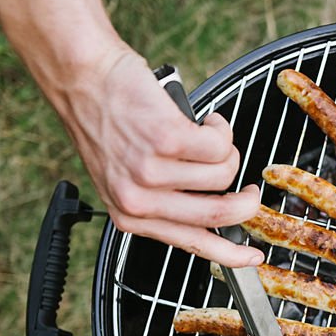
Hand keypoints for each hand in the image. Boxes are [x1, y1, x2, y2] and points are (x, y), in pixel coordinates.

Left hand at [51, 46, 264, 266]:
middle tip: (249, 191)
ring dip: (225, 151)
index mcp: (130, 216)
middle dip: (246, 202)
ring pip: (223, 173)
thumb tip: (212, 208)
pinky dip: (220, 128)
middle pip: (218, 213)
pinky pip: (220, 144)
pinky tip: (205, 120)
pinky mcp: (166, 138)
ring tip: (206, 135)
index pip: (192, 244)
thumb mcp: (121, 178)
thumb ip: (159, 202)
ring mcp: (152, 170)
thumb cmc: (105, 119)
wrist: (83, 77)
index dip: (230, 253)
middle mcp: (139, 200)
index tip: (252, 257)